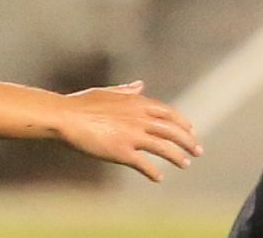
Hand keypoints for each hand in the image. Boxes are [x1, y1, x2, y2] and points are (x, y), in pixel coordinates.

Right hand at [55, 81, 201, 182]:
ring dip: (177, 156)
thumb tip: (140, 85)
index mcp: (138, 103)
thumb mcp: (107, 92)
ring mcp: (132, 135)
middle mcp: (140, 118)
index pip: (169, 113)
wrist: (64, 117)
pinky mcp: (121, 151)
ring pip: (163, 147)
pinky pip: (143, 164)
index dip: (182, 123)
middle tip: (198, 150)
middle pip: (172, 130)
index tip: (191, 130)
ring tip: (186, 163)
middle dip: (188, 140)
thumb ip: (126, 90)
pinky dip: (153, 171)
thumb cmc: (81, 103)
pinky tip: (159, 178)